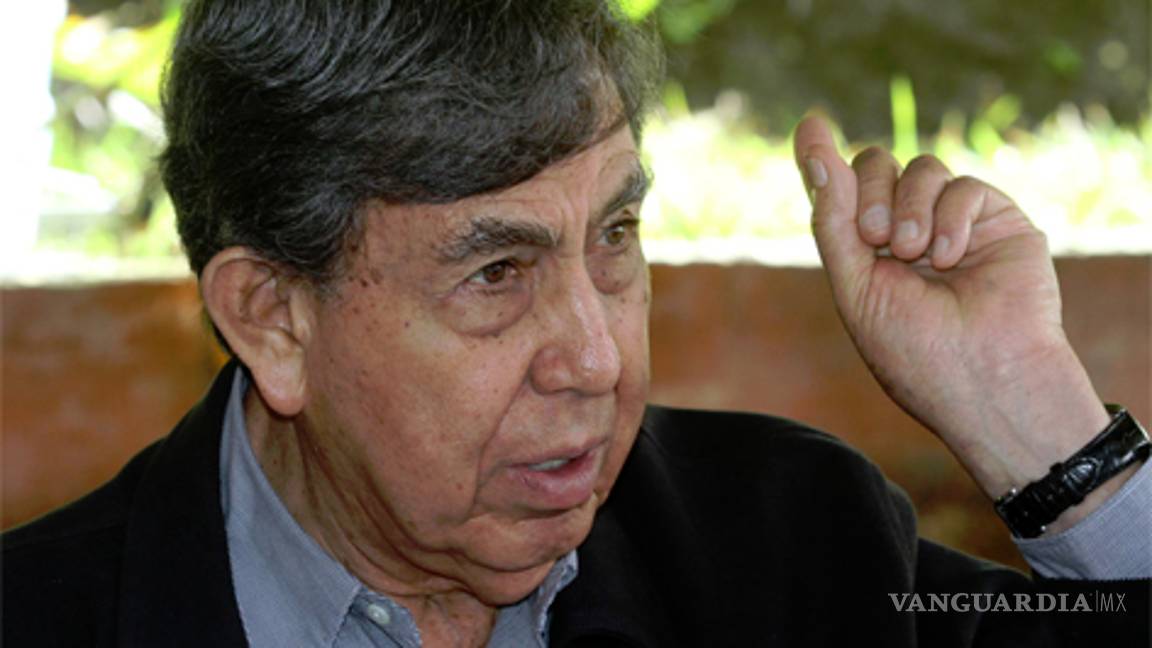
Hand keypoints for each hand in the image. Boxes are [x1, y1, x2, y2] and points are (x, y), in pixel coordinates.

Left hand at [792, 115, 1114, 519]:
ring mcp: (954, 222)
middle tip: (876, 238)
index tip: (810, 124)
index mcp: (868, 251)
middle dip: (868, 194)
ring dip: (910, 207)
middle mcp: (909, 229)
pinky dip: (950, 218)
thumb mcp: (855, 284)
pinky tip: (951, 258)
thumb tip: (811, 146)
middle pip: (876, 164)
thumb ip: (832, 217)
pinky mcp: (998, 220)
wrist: (984, 379)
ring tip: (915, 255)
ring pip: (920, 167)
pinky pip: (963, 185)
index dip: (823, 159)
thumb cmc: (914, 348)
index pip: (841, 191)